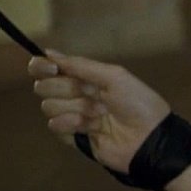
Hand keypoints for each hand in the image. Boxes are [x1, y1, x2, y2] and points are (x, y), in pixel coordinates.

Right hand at [27, 51, 170, 173]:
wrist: (148, 137)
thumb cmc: (137, 103)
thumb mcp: (114, 76)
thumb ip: (80, 65)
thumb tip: (48, 52)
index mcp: (84, 77)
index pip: (48, 68)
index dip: (42, 67)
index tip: (51, 69)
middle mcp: (75, 95)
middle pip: (44, 86)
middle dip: (66, 89)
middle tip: (92, 94)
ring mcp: (72, 116)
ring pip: (49, 106)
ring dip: (76, 108)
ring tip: (100, 114)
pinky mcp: (72, 137)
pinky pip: (55, 126)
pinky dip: (71, 124)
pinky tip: (91, 128)